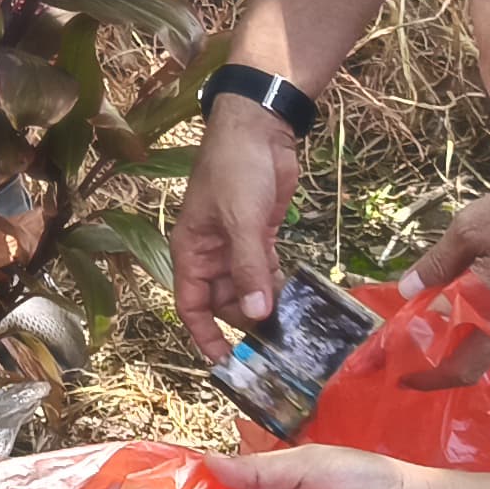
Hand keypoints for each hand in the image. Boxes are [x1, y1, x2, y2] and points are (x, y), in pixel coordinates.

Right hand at [172, 98, 303, 356]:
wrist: (260, 126)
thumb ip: (248, 268)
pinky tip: (299, 304)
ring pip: (248, 289)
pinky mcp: (263, 236)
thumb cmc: (236, 169)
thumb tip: (257, 315)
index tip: (225, 362)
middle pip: (224, 302)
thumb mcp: (241, 220)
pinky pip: (267, 272)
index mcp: (192, 250)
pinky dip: (279, 287)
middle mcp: (212, 254)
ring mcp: (238, 246)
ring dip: (265, 308)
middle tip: (274, 348)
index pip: (191, 304)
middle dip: (244, 324)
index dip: (204, 335)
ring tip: (291, 333)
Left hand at [395, 181, 489, 384]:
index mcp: (489, 312)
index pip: (454, 363)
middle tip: (425, 365)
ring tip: (464, 323)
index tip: (404, 375)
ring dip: (482, 343)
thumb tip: (408, 288)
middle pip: (479, 364)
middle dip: (448, 370)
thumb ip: (439, 262)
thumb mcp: (471, 227)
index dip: (426, 374)